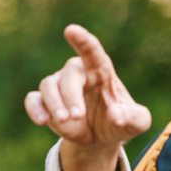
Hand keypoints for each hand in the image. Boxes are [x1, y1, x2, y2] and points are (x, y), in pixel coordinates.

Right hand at [25, 25, 150, 148]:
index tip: (71, 30)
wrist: (101, 140)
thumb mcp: (137, 123)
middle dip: (71, 95)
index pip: (92, 50)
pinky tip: (43, 121)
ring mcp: (59, 87)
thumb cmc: (121, 122)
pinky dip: (35, 109)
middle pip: (69, 75)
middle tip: (77, 116)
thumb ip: (132, 117)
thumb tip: (114, 115)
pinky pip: (33, 100)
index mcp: (101, 70)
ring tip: (64, 121)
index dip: (82, 40)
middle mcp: (78, 74)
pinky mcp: (45, 103)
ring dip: (54, 103)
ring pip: (48, 85)